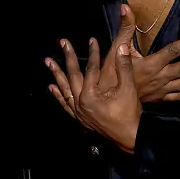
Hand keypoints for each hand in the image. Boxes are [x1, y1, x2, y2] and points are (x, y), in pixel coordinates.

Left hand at [46, 37, 142, 151]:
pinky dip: (58, 95)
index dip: (93, 53)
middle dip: (68, 58)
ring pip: (64, 89)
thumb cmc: (130, 114)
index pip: (90, 69)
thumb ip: (123, 67)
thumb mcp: (128, 89)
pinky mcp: (80, 118)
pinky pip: (65, 105)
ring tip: (48, 62)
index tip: (92, 40)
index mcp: (90, 96)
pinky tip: (52, 87)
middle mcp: (80, 104)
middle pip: (72, 76)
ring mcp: (78, 112)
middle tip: (62, 43)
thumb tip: (121, 48)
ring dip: (57, 74)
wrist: (131, 138)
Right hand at [98, 5, 179, 102]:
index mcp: (151, 63)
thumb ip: (124, 28)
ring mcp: (161, 89)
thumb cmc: (111, 74)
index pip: (173, 51)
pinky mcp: (159, 98)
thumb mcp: (116, 49)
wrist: (107, 101)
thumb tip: (125, 7)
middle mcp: (159, 76)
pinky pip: (178, 97)